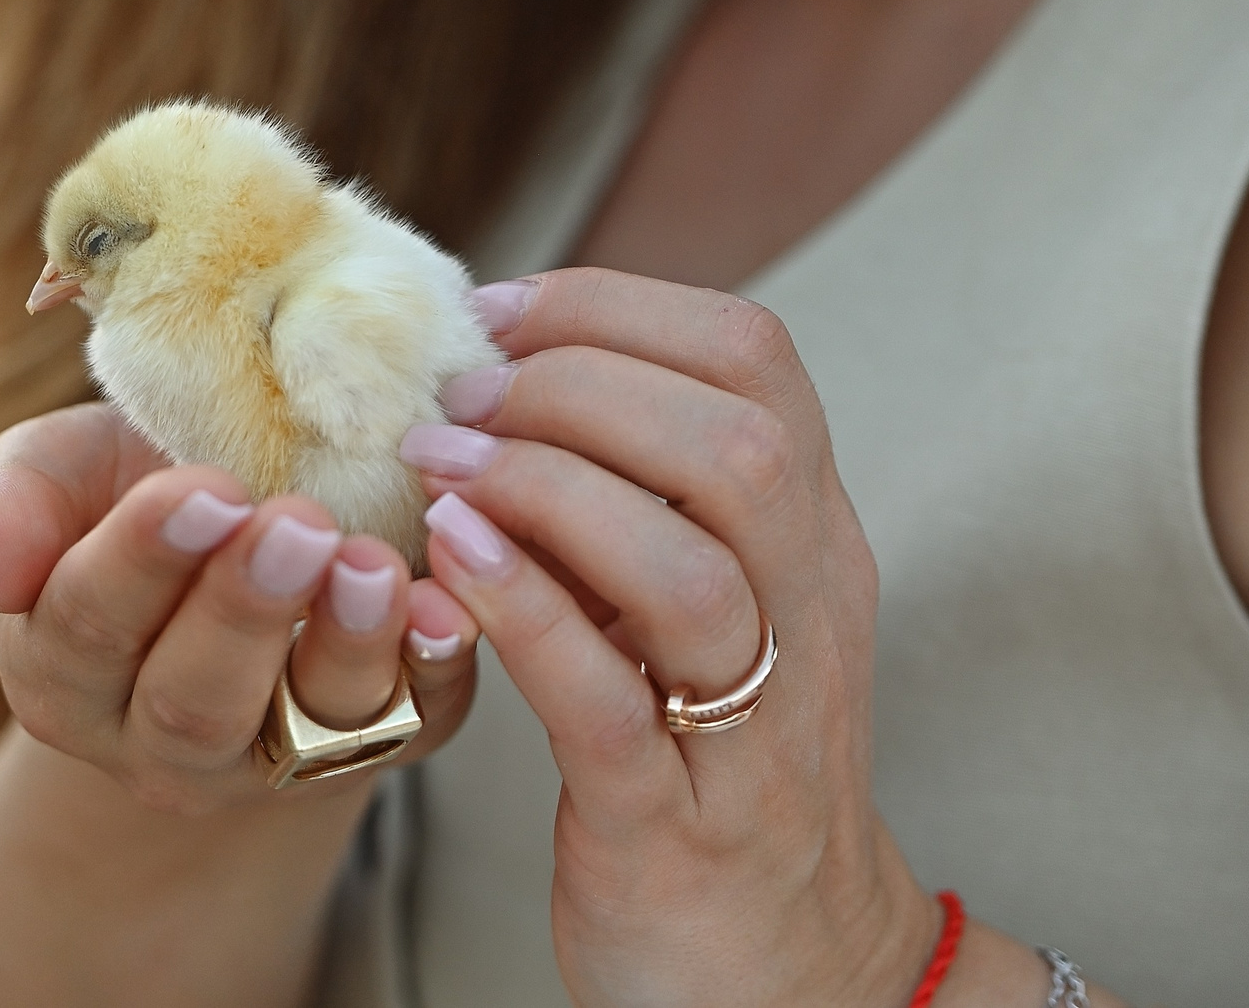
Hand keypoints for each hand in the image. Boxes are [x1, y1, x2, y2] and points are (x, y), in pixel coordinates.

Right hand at [0, 403, 481, 816]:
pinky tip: (445, 606)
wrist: (224, 542)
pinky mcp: (380, 743)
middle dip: (243, 611)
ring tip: (371, 563)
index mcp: (61, 672)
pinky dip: (435, 669)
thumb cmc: (122, 491)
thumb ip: (11, 503)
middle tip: (293, 523)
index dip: (141, 562)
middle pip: (193, 702)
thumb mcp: (53, 477)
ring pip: (306, 728)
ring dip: (344, 645)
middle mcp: (159, 742)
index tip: (201, 489)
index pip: (87, 629)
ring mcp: (274, 757)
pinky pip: (412, 724)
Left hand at [404, 268, 938, 1006]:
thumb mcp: (701, 608)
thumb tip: (503, 366)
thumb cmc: (716, 762)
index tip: (495, 317)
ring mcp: (750, 728)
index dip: (613, 308)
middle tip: (456, 399)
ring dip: (546, 490)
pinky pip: (607, 701)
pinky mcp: (675, 825)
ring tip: (436, 467)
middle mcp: (805, 616)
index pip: (755, 359)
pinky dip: (524, 613)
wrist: (792, 972)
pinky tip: (448, 558)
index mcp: (811, 539)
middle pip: (734, 444)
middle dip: (578, 386)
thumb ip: (639, 495)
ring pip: (687, 569)